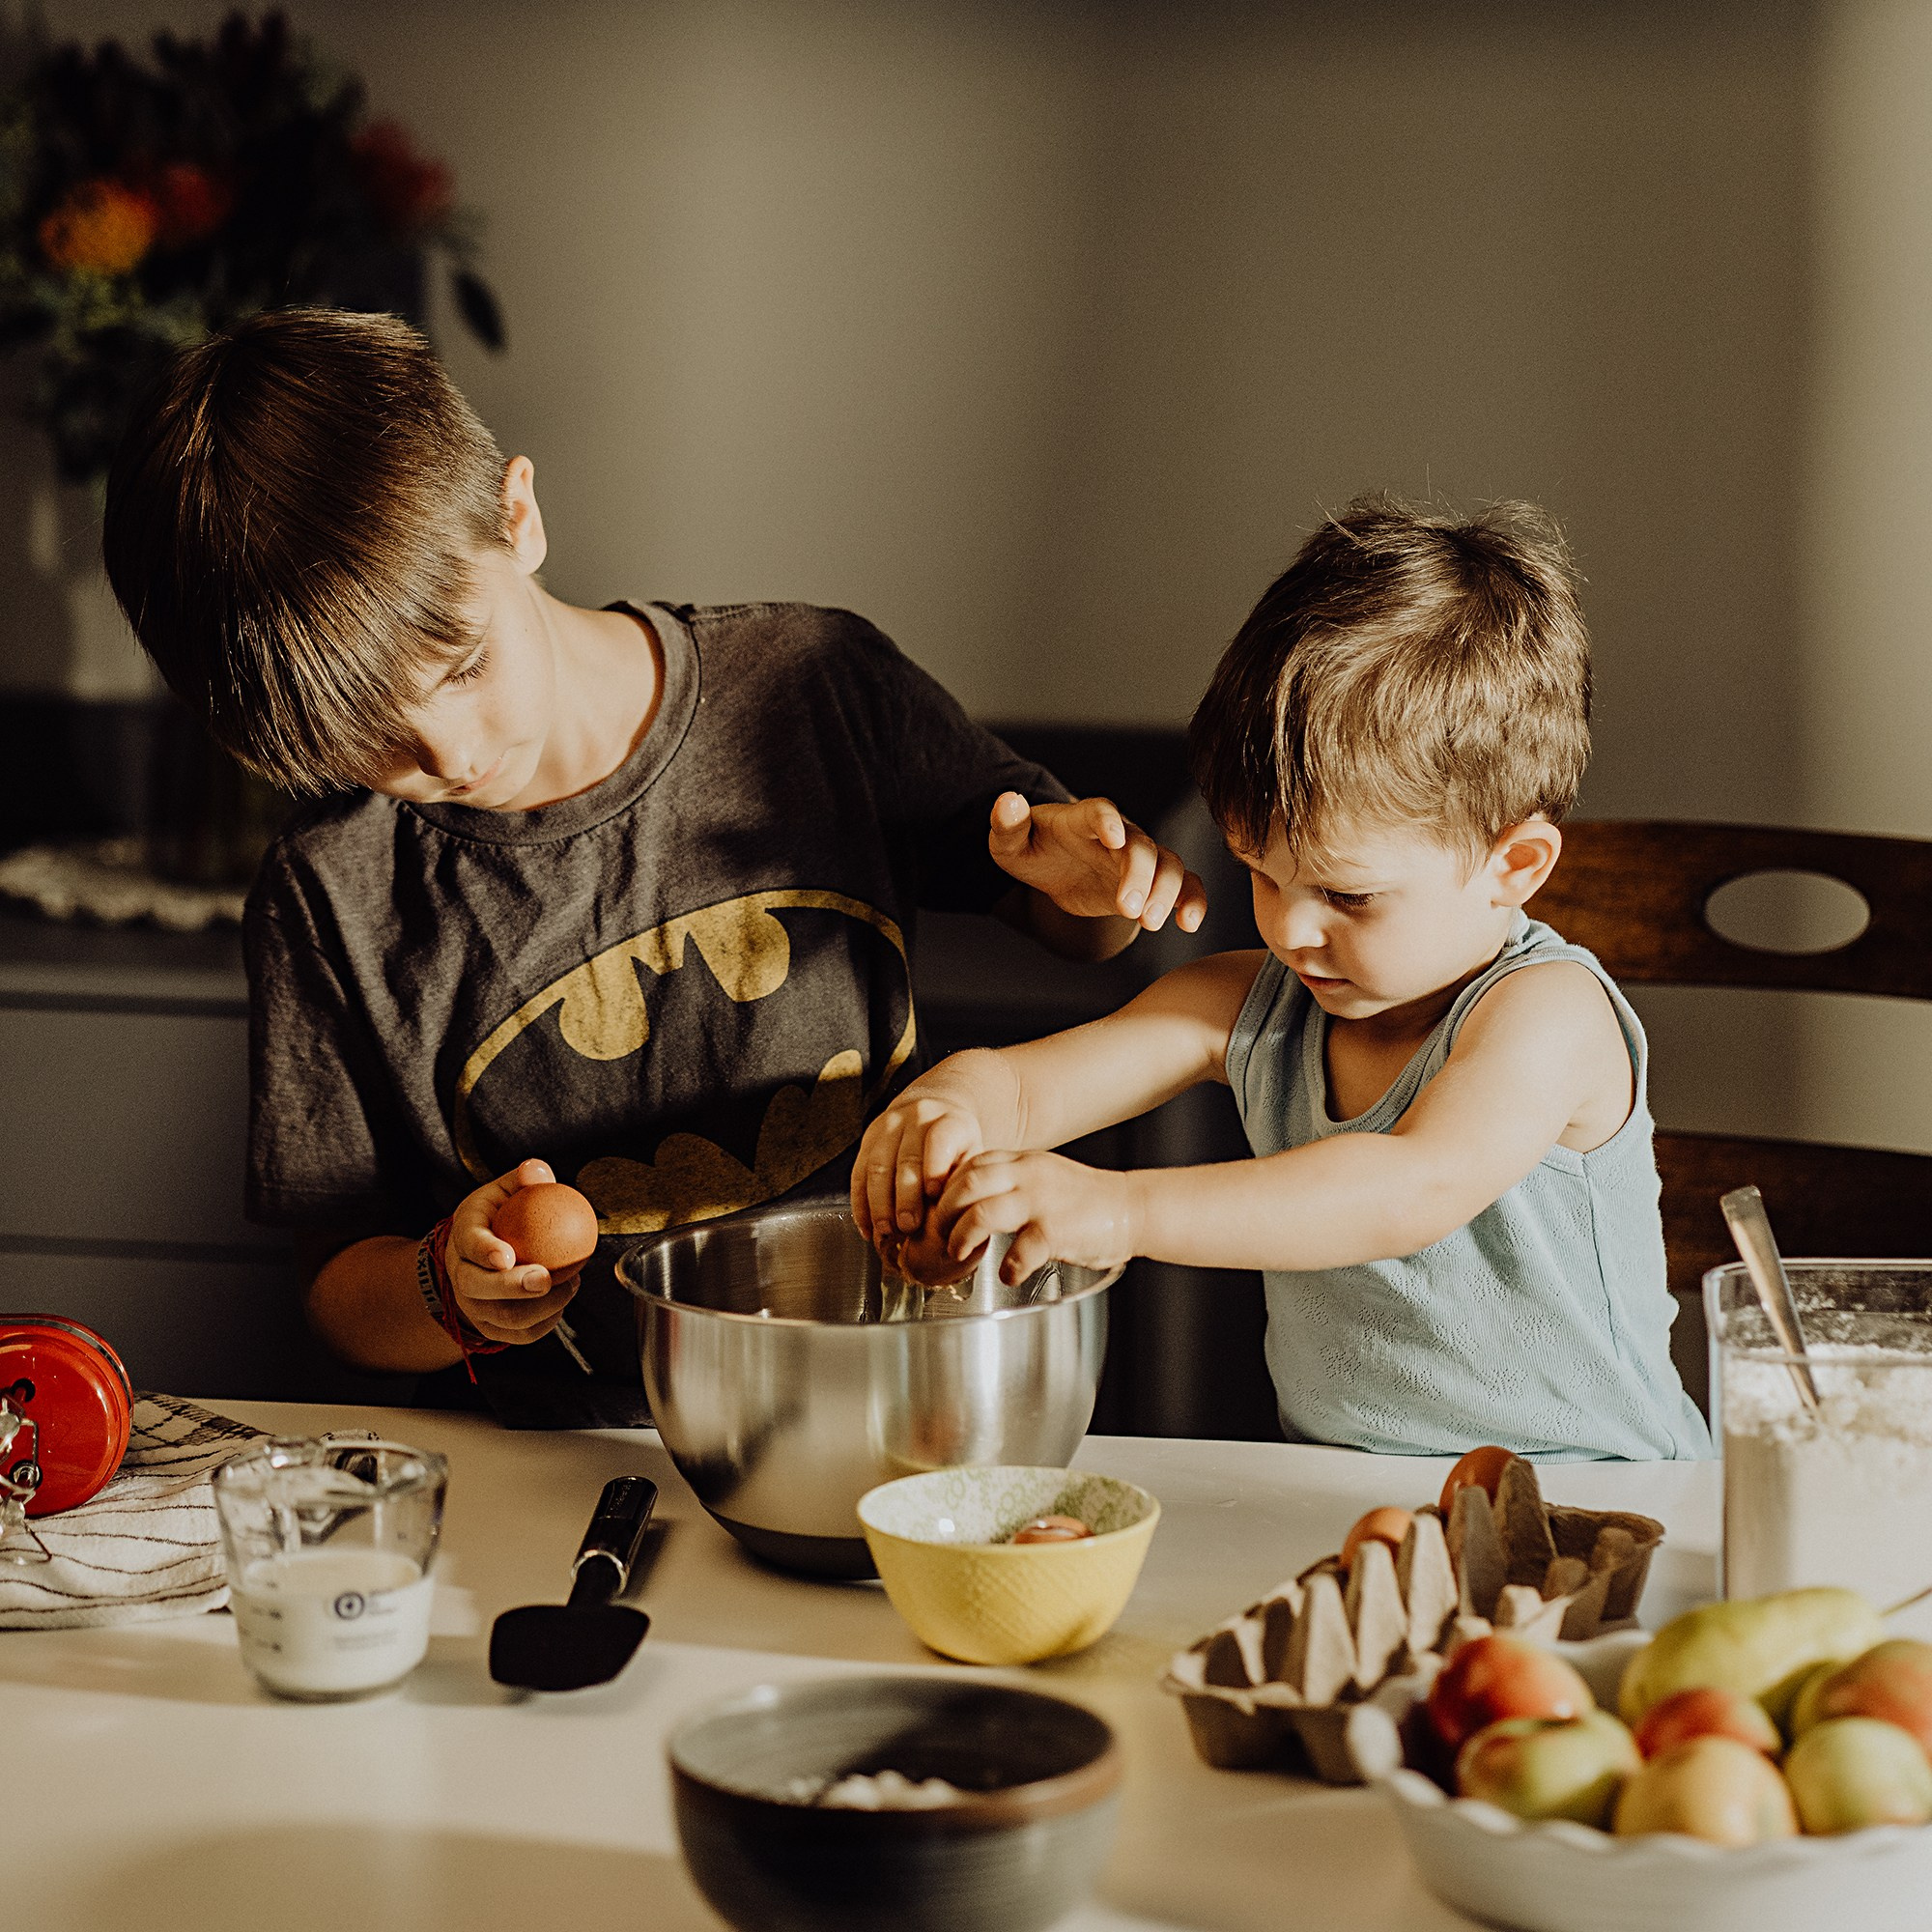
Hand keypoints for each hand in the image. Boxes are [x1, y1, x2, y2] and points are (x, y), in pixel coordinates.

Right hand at [446, 1158, 581, 1346]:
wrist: (475, 1260)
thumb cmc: (496, 1219)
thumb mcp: (504, 1192)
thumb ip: (523, 1180)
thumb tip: (538, 1171)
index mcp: (463, 1237)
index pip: (468, 1244)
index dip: (484, 1251)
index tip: (506, 1256)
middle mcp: (461, 1276)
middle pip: (477, 1289)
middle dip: (511, 1288)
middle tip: (546, 1279)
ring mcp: (474, 1306)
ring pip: (501, 1318)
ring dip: (540, 1307)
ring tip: (570, 1285)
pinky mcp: (492, 1328)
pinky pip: (520, 1335)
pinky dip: (546, 1322)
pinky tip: (565, 1299)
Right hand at [852, 1087, 986, 1254]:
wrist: (932, 1113)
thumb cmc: (957, 1147)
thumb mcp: (972, 1156)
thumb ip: (966, 1181)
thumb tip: (958, 1220)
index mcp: (951, 1121)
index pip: (940, 1140)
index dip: (935, 1167)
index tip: (933, 1195)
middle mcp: (917, 1118)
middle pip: (907, 1159)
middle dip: (905, 1197)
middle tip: (908, 1226)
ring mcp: (889, 1127)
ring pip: (878, 1167)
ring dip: (879, 1203)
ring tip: (886, 1231)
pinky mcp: (868, 1139)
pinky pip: (859, 1174)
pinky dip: (860, 1204)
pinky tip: (868, 1227)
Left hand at [934, 1149, 1138, 1283]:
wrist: (1132, 1208)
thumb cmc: (1084, 1200)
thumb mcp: (1042, 1175)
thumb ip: (1010, 1181)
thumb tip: (968, 1200)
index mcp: (1022, 1162)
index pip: (968, 1164)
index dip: (945, 1188)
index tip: (937, 1211)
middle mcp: (1028, 1176)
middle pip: (965, 1184)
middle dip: (943, 1213)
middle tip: (939, 1235)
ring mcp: (1041, 1202)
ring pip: (982, 1213)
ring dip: (962, 1237)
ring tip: (959, 1254)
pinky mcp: (1056, 1231)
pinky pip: (1019, 1252)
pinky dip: (1007, 1268)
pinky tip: (1008, 1276)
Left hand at [989, 793, 1206, 932]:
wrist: (1056, 867)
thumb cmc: (1032, 849)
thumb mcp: (1009, 842)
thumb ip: (1007, 823)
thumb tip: (1008, 800)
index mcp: (1082, 819)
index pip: (1100, 813)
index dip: (1107, 821)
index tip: (1113, 837)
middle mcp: (1119, 834)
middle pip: (1140, 846)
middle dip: (1139, 875)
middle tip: (1128, 909)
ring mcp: (1138, 858)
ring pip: (1168, 865)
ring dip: (1167, 892)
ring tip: (1150, 922)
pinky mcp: (1151, 883)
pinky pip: (1184, 886)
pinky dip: (1192, 901)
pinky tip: (1188, 924)